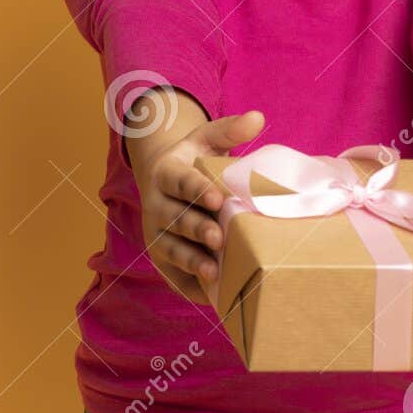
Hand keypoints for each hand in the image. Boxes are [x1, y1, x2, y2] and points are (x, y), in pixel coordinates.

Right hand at [124, 91, 265, 303]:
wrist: (167, 181)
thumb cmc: (196, 160)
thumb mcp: (208, 139)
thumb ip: (230, 130)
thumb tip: (257, 118)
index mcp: (166, 173)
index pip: (180, 181)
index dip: (197, 190)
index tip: (217, 198)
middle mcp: (155, 206)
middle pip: (175, 219)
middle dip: (196, 229)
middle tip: (219, 237)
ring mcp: (157, 234)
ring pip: (171, 248)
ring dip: (190, 260)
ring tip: (212, 271)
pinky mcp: (162, 258)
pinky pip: (173, 275)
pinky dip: (189, 286)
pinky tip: (210, 294)